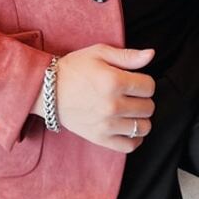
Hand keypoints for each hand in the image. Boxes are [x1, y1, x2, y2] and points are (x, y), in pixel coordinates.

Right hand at [31, 45, 155, 152]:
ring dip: (140, 118)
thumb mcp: (99, 53)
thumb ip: (127, 55)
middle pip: (148, 107)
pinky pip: (130, 146)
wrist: (47, 90)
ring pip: (143, 127)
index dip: (144, 82)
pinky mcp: (99, 138)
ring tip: (129, 111)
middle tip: (130, 95)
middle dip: (143, 99)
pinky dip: (134, 138)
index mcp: (114, 81)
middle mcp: (112, 105)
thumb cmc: (73, 69)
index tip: (134, 81)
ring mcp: (106, 124)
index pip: (149, 86)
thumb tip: (151, 55)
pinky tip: (127, 127)